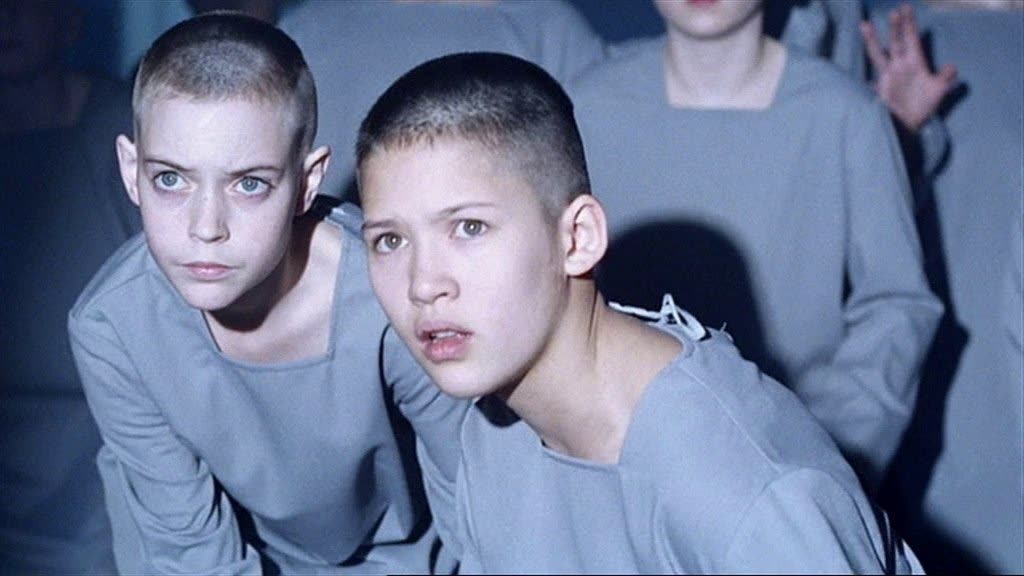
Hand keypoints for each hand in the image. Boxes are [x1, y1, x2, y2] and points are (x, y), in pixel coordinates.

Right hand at [860, 3, 956, 131]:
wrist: (909, 125)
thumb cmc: (923, 107)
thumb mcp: (938, 91)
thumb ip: (945, 78)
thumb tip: (952, 66)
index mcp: (915, 62)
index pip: (912, 39)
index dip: (909, 24)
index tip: (906, 8)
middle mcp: (900, 65)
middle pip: (897, 42)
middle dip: (896, 27)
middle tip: (896, 11)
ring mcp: (888, 75)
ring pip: (879, 54)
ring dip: (875, 40)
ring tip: (865, 25)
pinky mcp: (880, 87)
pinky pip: (871, 75)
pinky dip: (865, 70)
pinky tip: (858, 63)